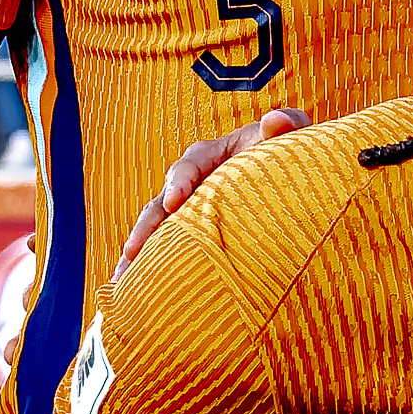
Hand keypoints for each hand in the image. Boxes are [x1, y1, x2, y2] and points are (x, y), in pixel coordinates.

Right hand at [128, 106, 303, 265]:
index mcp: (210, 156)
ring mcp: (188, 211)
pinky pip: (169, 250)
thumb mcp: (290, 132)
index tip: (175, 202)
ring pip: (157, 232)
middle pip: (161, 206)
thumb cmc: (286, 149)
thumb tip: (276, 121)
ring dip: (139, 255)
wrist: (290, 173)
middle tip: (133, 252)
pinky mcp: (193, 233)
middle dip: (146, 229)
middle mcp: (191, 183)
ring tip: (122, 281)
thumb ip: (287, 125)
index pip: (188, 167)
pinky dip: (152, 269)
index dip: (179, 183)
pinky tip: (134, 291)